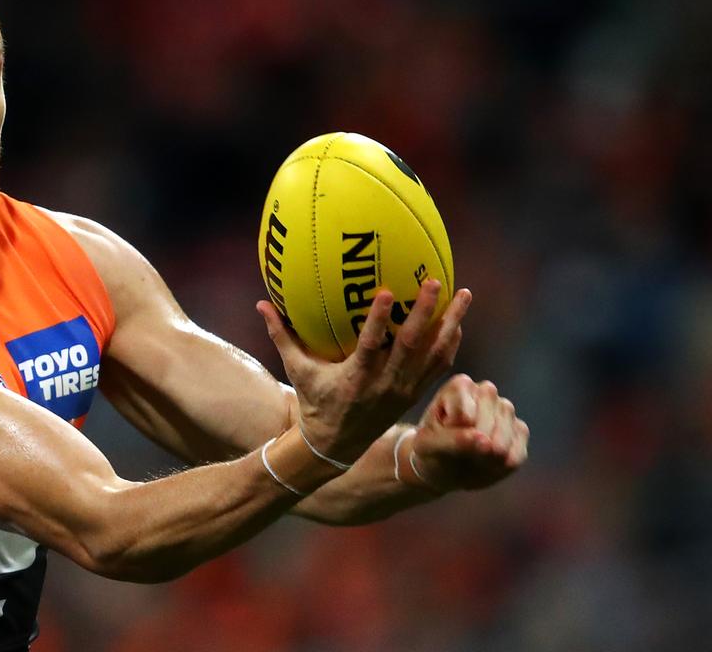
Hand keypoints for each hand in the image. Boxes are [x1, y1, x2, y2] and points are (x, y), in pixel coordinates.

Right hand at [257, 280, 470, 465]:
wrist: (336, 445)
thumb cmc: (314, 402)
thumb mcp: (297, 370)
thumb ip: (281, 336)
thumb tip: (261, 304)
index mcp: (356, 377)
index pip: (370, 345)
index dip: (379, 319)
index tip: (387, 291)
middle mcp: (384, 384)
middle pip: (411, 345)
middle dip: (424, 312)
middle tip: (433, 282)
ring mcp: (403, 390)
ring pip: (433, 354)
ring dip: (451, 324)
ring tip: (465, 296)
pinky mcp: (414, 394)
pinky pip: (439, 367)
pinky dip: (449, 344)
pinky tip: (457, 323)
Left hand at [409, 374, 528, 490]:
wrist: (444, 467)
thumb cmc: (431, 450)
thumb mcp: (427, 446)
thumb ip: (451, 441)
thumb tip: (485, 441)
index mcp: (460, 386)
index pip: (464, 414)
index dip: (452, 434)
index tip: (439, 436)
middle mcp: (486, 391)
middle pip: (488, 421)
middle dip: (473, 444)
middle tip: (457, 452)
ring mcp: (505, 409)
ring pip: (506, 434)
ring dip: (488, 456)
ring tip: (471, 459)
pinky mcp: (519, 430)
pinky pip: (518, 452)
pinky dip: (501, 466)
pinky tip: (487, 464)